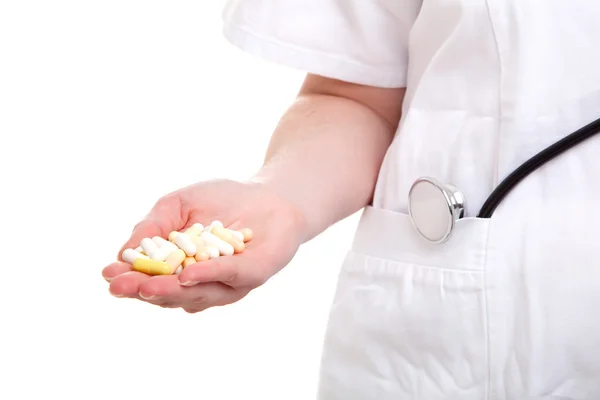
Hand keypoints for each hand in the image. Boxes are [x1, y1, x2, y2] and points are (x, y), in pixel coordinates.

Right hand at [102, 179, 306, 312]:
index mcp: (182, 271)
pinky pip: (230, 278)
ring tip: (146, 286)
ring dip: (171, 290)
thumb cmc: (222, 200)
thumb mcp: (179, 205)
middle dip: (144, 291)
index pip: (152, 280)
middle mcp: (204, 284)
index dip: (130, 280)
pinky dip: (208, 276)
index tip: (107, 275)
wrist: (269, 192)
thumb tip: (124, 251)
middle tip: (120, 287)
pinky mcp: (255, 274)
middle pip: (171, 294)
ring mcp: (229, 284)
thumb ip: (154, 226)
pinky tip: (188, 273)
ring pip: (197, 293)